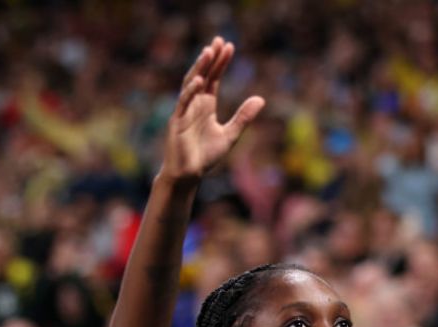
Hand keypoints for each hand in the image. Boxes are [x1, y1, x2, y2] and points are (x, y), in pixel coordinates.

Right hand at [160, 37, 265, 183]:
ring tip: (208, 52)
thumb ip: (243, 117)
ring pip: (191, 83)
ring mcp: (184, 111)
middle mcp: (194, 104)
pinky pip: (183, 102)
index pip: (214, 78)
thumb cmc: (205, 156)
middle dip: (211, 58)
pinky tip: (200, 80)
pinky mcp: (177, 121)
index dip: (221, 62)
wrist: (189, 175)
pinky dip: (191, 91)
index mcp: (206, 105)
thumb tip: (261, 99)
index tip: (229, 46)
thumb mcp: (230, 135)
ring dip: (199, 67)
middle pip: (203, 75)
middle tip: (219, 40)